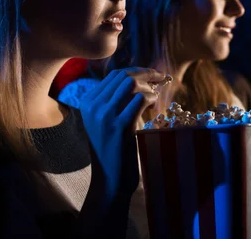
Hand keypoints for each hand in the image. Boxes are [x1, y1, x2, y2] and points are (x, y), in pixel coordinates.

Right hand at [80, 67, 167, 197]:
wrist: (109, 179)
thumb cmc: (113, 150)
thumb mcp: (106, 122)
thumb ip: (114, 102)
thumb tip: (139, 80)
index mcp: (88, 102)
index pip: (115, 75)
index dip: (138, 71)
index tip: (153, 75)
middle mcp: (93, 105)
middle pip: (124, 75)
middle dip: (147, 74)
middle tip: (163, 79)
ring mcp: (105, 115)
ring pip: (131, 83)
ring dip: (149, 86)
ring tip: (156, 97)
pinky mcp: (119, 126)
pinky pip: (140, 99)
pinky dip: (151, 98)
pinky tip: (154, 106)